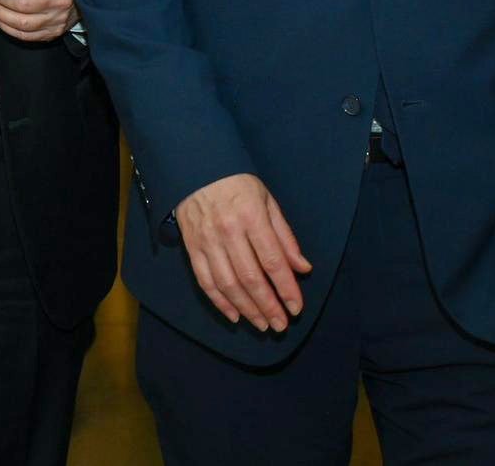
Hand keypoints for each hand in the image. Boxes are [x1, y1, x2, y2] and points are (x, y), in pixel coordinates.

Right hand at [174, 173, 311, 333]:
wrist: (196, 169)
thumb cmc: (237, 184)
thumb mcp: (267, 201)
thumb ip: (285, 236)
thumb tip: (302, 268)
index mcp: (251, 217)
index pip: (272, 261)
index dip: (286, 288)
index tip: (296, 308)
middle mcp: (228, 231)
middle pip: (250, 277)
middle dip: (268, 306)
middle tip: (280, 325)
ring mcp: (207, 240)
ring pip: (227, 284)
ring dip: (246, 309)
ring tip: (262, 324)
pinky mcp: (192, 247)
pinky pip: (205, 280)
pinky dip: (219, 302)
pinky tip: (234, 315)